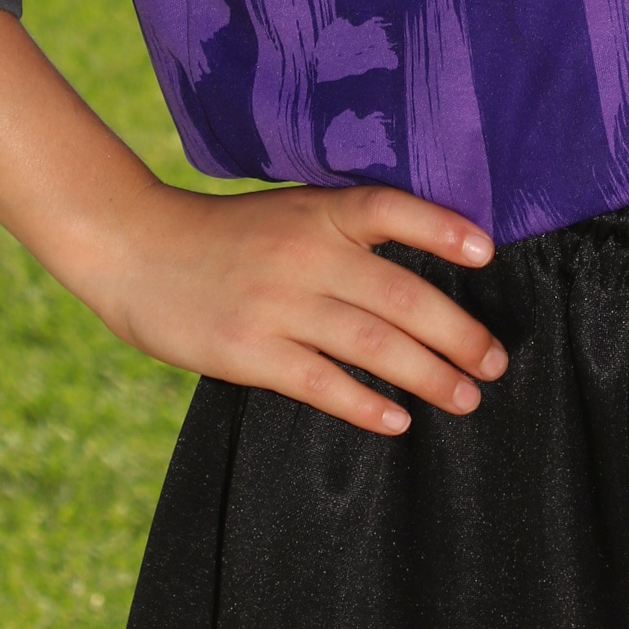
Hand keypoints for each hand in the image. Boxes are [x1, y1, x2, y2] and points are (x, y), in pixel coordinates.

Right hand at [0, 0, 505, 439]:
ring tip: (467, 396)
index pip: (390, 210)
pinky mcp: (250, 351)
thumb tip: (419, 258)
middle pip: (400, 295)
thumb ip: (343, 229)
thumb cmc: (223, 234)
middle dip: (458, 333)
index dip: (441, 227)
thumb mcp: (288, 209)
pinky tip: (398, 419)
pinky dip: (365, 404)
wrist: (132, 248)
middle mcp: (306, 254)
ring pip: (372, 346)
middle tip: (497, 360)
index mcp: (316, 212)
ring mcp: (278, 305)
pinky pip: (321, 382)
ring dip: (429, 375)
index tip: (487, 250)